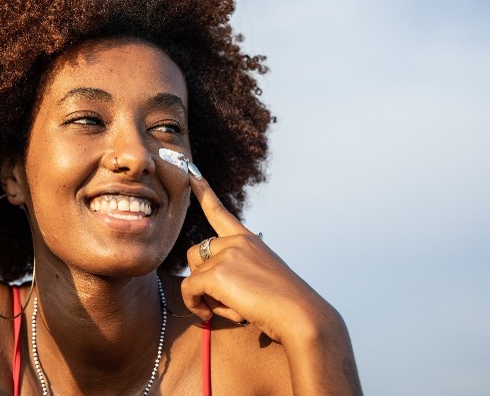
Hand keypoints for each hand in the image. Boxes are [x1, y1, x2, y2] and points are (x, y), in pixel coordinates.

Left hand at [180, 171, 339, 345]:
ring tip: (231, 308)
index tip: (191, 172)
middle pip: (195, 255)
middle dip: (202, 280)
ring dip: (204, 296)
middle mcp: (236, 242)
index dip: (203, 192)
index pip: (219, 213)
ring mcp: (226, 254)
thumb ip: (236, 272)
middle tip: (226, 302)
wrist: (300, 316)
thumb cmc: (283, 305)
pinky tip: (208, 315)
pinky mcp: (216, 273)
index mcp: (248, 241)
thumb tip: (203, 283)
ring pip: (193, 275)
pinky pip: (189, 289)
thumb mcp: (261, 278)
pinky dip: (194, 305)